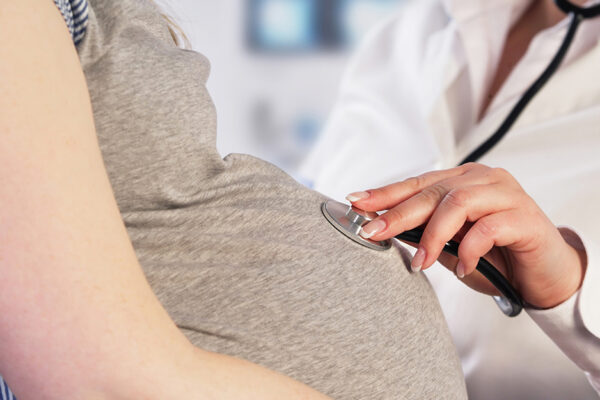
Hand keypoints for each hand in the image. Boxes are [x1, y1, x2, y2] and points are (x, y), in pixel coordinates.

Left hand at [347, 163, 586, 308]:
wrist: (544, 275)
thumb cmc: (495, 258)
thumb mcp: (451, 246)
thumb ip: (424, 234)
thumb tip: (383, 230)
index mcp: (462, 180)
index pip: (417, 183)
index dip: (385, 193)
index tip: (356, 202)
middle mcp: (482, 179)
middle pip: (432, 191)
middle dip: (397, 213)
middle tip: (372, 232)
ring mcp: (505, 194)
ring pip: (457, 203)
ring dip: (432, 236)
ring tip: (420, 263)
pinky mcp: (524, 216)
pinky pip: (488, 228)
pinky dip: (469, 251)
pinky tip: (463, 269)